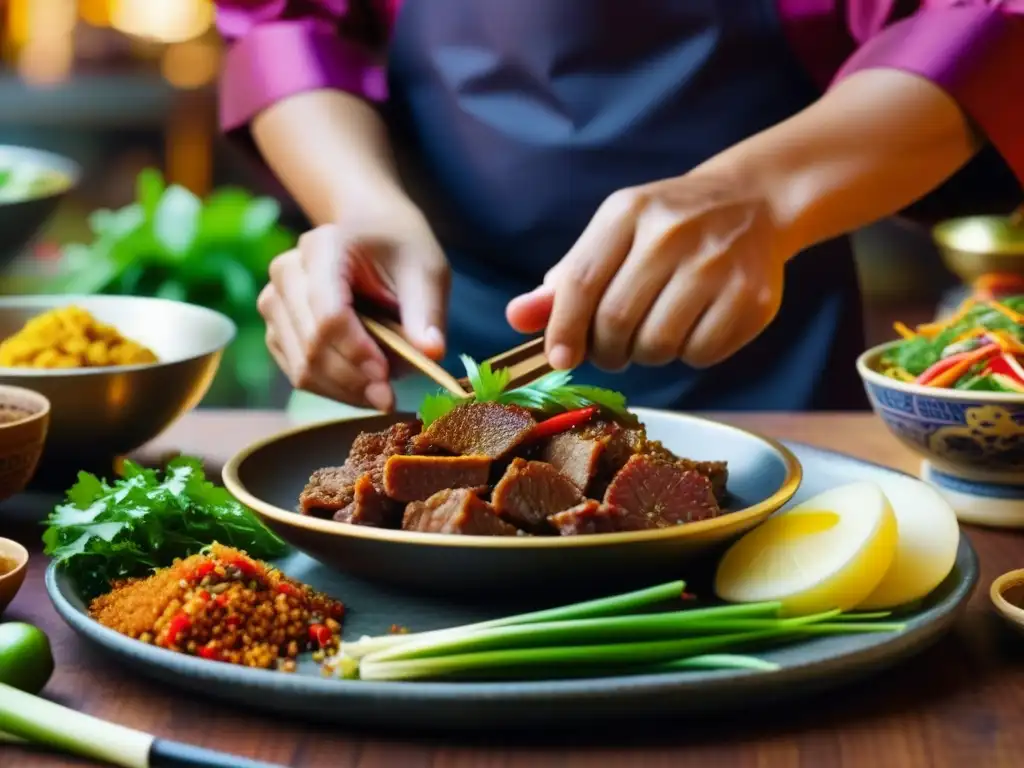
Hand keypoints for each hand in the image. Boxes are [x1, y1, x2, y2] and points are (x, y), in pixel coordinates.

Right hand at [259, 204, 449, 409]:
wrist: (370, 232)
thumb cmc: (400, 249)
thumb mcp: (426, 271)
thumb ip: (426, 313)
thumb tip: (432, 353)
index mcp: (323, 247)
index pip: (328, 313)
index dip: (356, 351)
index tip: (387, 376)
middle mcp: (288, 272)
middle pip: (312, 344)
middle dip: (353, 379)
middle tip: (390, 399)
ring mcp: (275, 301)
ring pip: (302, 366)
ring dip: (344, 391)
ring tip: (382, 396)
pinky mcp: (277, 328)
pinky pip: (298, 373)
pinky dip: (332, 390)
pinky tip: (364, 390)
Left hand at [507, 169, 787, 371]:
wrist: (752, 204)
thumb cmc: (666, 228)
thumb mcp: (613, 236)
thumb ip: (567, 280)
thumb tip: (517, 318)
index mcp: (628, 213)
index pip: (581, 282)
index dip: (564, 329)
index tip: (560, 358)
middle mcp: (673, 233)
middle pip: (616, 321)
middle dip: (605, 349)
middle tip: (613, 348)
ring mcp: (717, 264)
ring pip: (657, 345)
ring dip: (646, 354)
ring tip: (654, 331)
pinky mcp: (752, 297)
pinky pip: (701, 354)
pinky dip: (689, 355)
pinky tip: (692, 328)